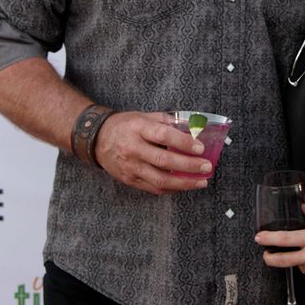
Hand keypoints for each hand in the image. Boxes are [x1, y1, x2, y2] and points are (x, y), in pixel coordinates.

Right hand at [94, 111, 211, 194]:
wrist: (97, 139)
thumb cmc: (125, 125)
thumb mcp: (144, 116)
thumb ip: (167, 121)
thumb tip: (191, 127)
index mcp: (138, 128)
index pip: (163, 136)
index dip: (183, 142)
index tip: (201, 148)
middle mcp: (133, 149)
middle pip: (164, 161)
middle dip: (189, 165)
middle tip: (207, 167)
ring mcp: (131, 167)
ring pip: (160, 179)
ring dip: (184, 183)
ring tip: (201, 181)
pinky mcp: (130, 180)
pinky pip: (154, 188)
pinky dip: (172, 188)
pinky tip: (184, 185)